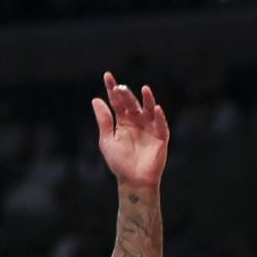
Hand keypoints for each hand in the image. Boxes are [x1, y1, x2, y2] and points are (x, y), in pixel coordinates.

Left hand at [92, 72, 168, 188]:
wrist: (133, 180)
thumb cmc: (119, 162)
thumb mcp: (107, 140)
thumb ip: (104, 120)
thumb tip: (96, 100)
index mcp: (123, 122)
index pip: (117, 102)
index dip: (112, 89)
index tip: (107, 76)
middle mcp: (136, 121)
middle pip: (131, 103)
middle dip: (126, 95)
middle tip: (120, 87)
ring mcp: (149, 127)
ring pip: (148, 109)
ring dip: (147, 99)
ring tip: (143, 89)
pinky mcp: (161, 136)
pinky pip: (161, 124)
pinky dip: (158, 116)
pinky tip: (155, 108)